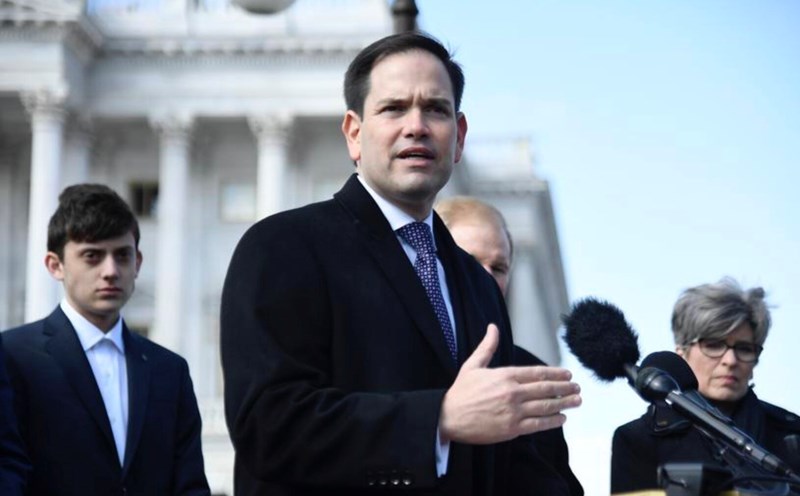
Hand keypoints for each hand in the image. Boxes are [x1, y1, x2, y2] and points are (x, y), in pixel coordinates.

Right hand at [438, 324, 580, 444]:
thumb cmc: (460, 391)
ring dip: (565, 403)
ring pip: (546, 406)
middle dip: (565, 388)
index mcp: (505, 375)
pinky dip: (553, 421)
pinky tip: (562, 418)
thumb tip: (492, 327)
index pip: (538, 373)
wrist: (448, 417)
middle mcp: (513, 392)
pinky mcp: (512, 428)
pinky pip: (538, 424)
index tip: (568, 374)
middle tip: (578, 388)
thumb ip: (487, 346)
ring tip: (576, 401)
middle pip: (546, 388)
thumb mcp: (472, 365)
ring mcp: (514, 411)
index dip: (556, 373)